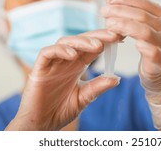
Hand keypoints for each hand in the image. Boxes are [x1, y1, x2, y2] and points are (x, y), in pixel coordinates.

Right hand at [6, 29, 120, 130]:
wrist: (40, 125)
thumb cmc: (59, 111)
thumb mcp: (83, 99)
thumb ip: (97, 87)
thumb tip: (116, 78)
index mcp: (77, 65)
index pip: (92, 47)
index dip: (106, 40)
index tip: (122, 37)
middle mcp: (65, 61)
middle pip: (81, 40)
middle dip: (98, 36)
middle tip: (114, 35)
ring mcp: (52, 63)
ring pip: (65, 42)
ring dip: (81, 41)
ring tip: (97, 45)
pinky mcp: (39, 69)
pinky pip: (47, 53)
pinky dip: (60, 51)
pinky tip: (73, 55)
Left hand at [101, 0, 160, 127]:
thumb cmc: (156, 50)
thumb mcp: (150, 29)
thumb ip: (137, 18)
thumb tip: (112, 2)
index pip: (145, 3)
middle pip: (142, 16)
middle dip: (120, 11)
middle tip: (104, 11)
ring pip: (144, 31)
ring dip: (123, 26)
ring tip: (108, 24)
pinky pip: (152, 52)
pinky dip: (141, 46)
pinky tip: (126, 41)